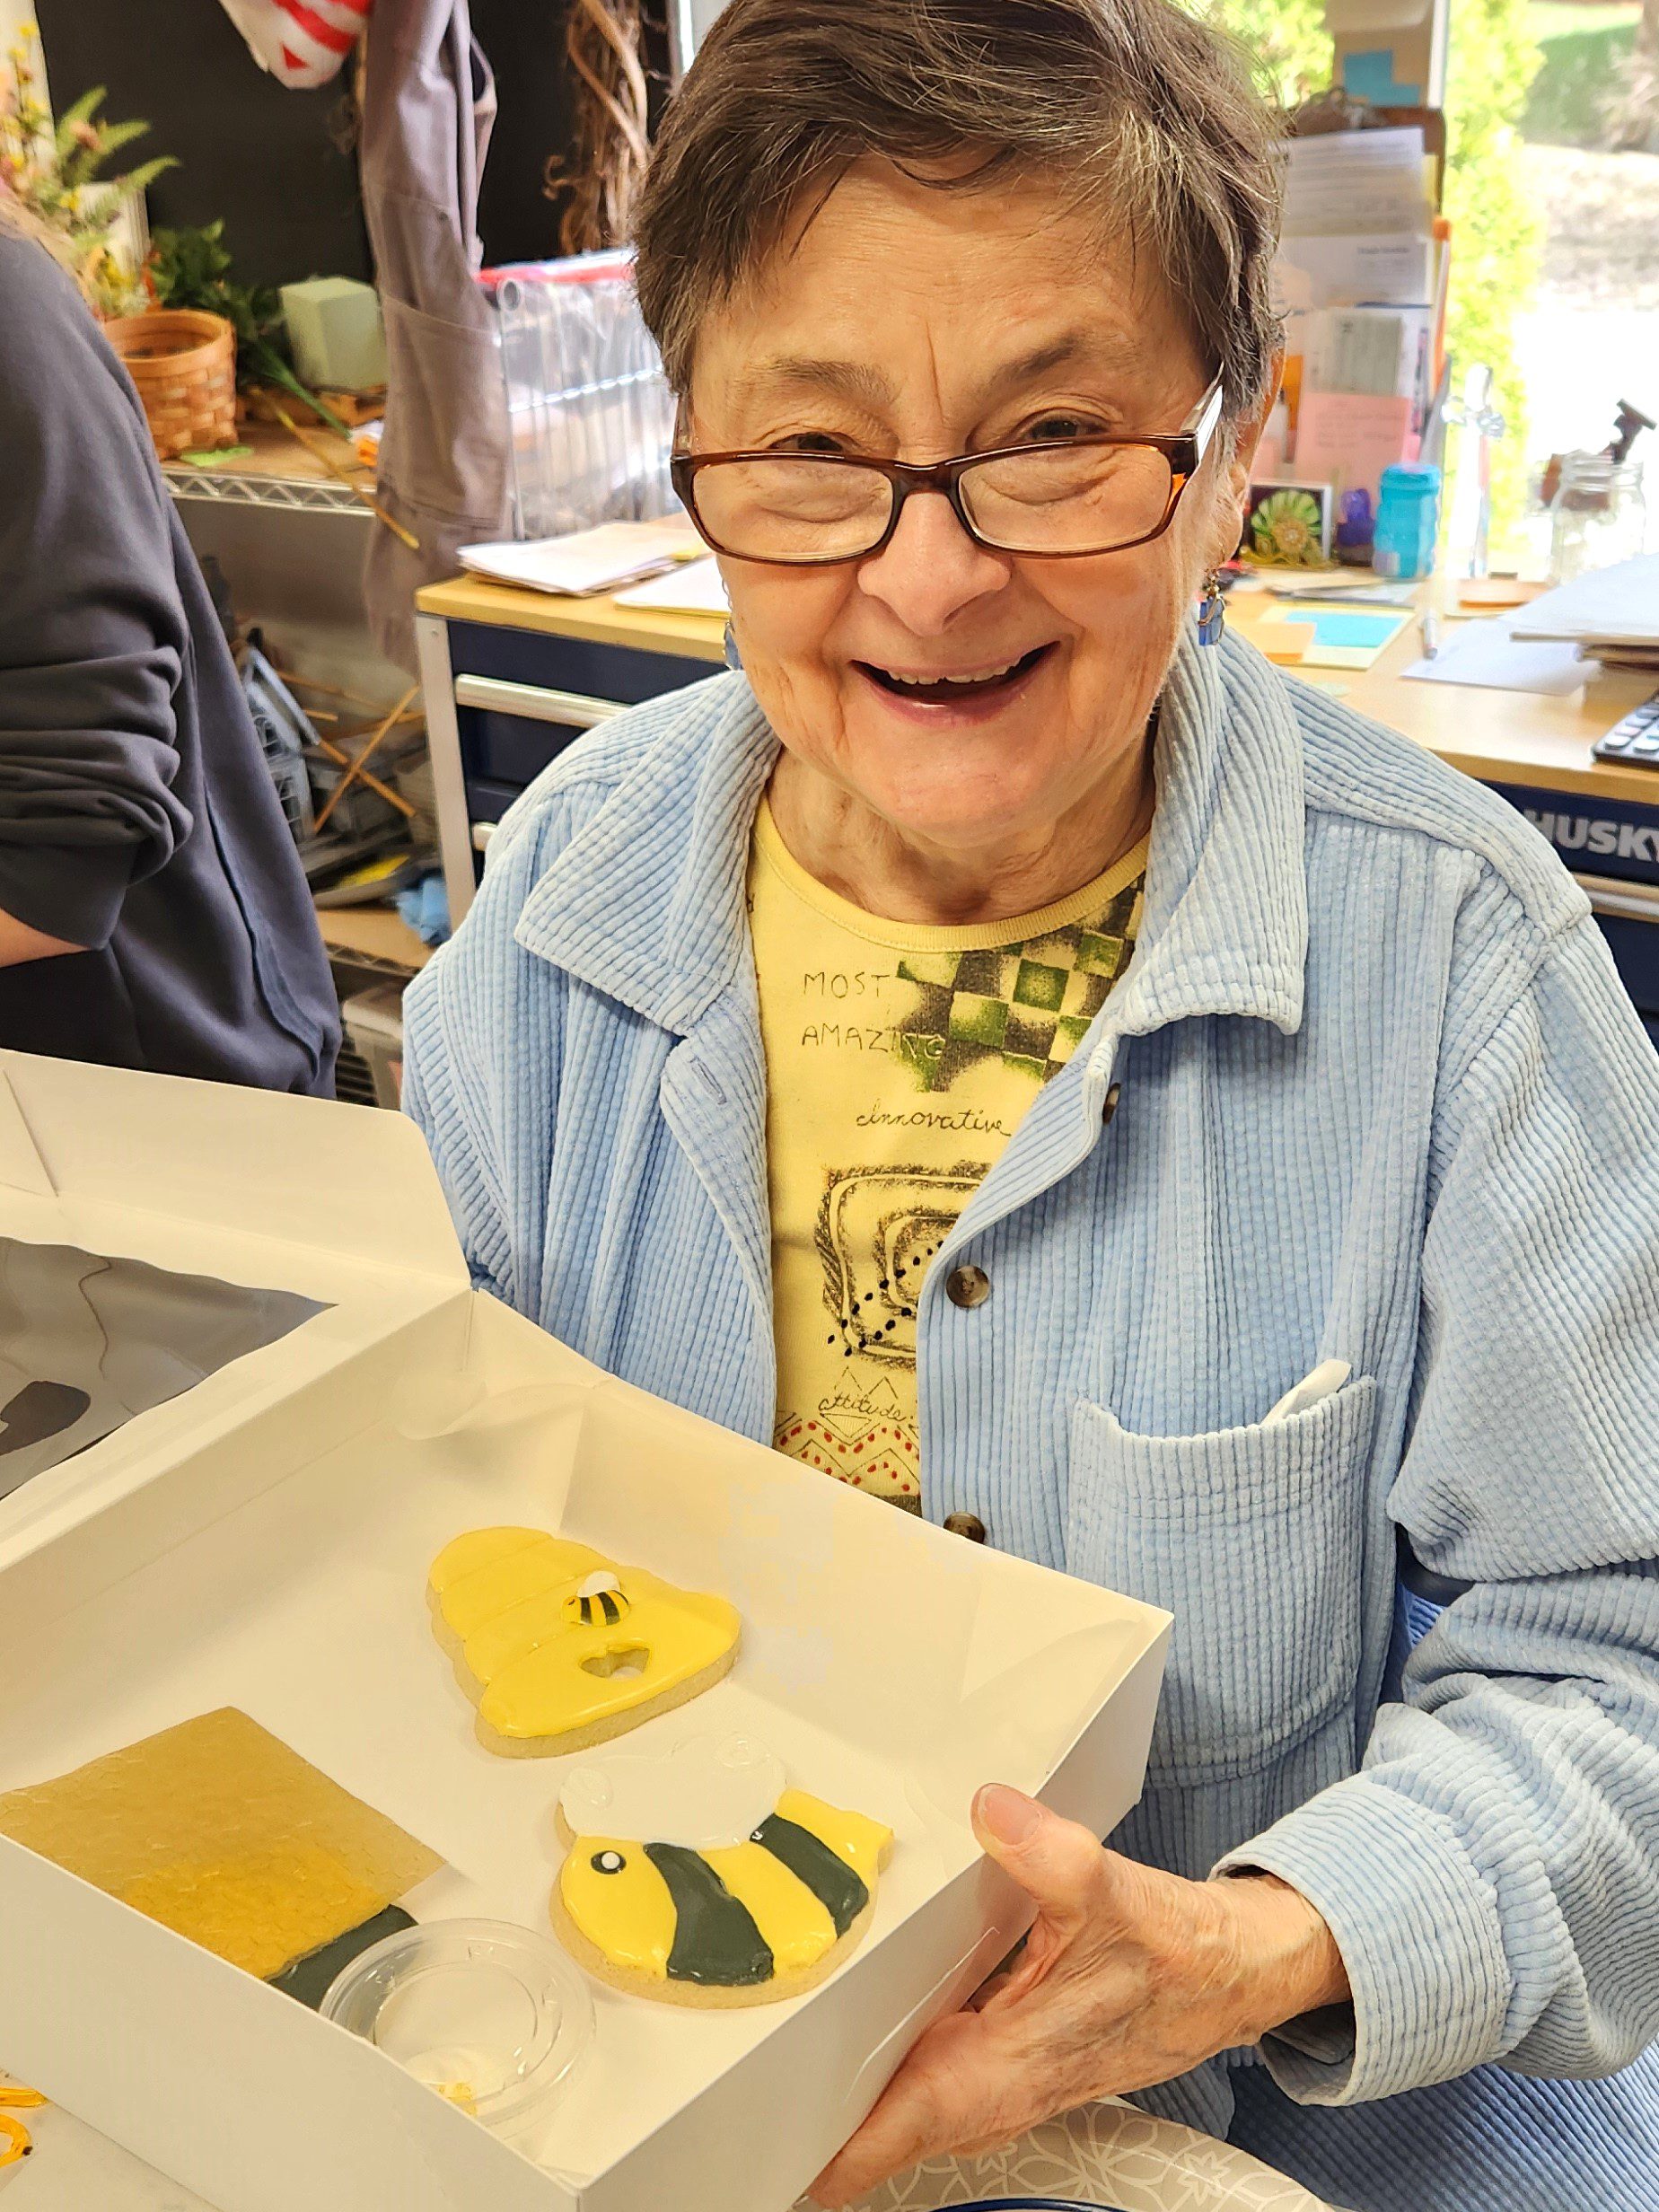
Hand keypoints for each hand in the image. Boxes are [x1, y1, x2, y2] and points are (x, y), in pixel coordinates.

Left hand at [810, 1782, 1348, 2205]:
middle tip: (724, 2098)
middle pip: (875, 2122)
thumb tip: (991, 1809)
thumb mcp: (1117, 1894)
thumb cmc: (1177, 1955)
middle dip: (805, 2119)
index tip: (761, 2152)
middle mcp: (988, 2083)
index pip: (895, 2129)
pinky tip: (841, 2017)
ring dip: (836, 2089)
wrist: (1227, 1974)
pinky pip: (917, 2065)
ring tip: (757, 2062)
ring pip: (894, 2097)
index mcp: (1003, 2069)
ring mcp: (990, 2069)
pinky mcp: (996, 2046)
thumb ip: (1052, 1854)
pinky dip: (875, 2053)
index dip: (825, 2150)